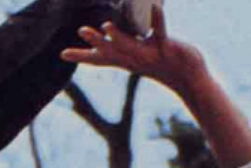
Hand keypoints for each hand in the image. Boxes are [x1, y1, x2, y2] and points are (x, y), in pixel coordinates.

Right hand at [60, 4, 204, 96]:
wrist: (188, 79)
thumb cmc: (163, 64)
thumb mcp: (140, 55)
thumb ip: (124, 44)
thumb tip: (109, 33)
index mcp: (126, 60)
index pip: (100, 59)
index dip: (82, 56)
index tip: (62, 54)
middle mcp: (134, 59)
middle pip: (111, 50)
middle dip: (96, 41)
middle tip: (80, 31)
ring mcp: (149, 55)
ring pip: (131, 45)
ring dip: (118, 36)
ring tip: (106, 26)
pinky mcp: (166, 48)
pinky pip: (161, 31)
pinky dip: (158, 19)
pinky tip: (156, 6)